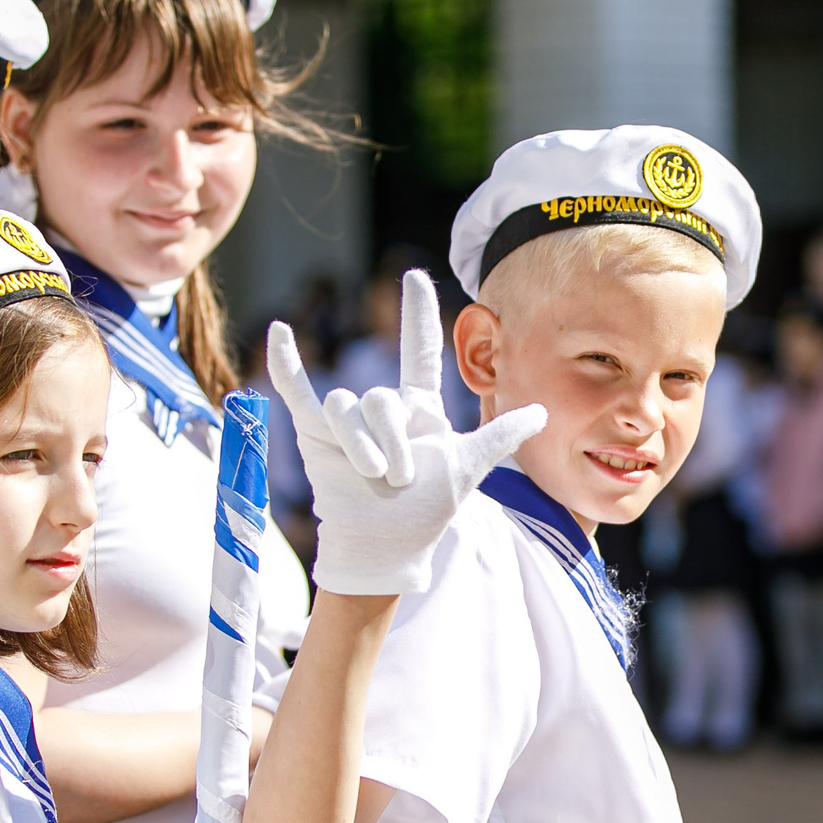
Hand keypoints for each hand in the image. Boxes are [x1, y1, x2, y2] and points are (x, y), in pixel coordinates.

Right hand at [267, 270, 546, 594]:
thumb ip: (501, 434)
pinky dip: (285, 363)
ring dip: (361, 446)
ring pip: (347, 405)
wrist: (386, 546)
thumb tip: (543, 411)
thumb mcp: (468, 467)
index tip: (415, 277)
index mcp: (418, 409)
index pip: (417, 350)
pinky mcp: (315, 434)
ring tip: (373, 478)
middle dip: (393, 442)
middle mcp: (382, 409)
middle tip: (400, 479)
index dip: (417, 314)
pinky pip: (297, 391)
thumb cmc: (426, 510)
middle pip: (382, 398)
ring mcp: (346, 420)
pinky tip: (278, 331)